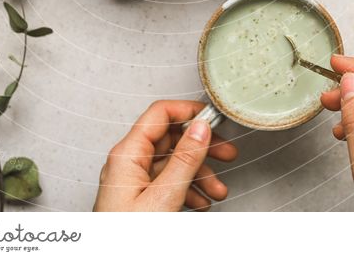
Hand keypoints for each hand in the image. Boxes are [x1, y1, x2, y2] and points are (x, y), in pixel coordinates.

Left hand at [93, 100, 237, 210]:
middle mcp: (127, 163)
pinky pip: (166, 183)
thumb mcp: (163, 198)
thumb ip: (184, 160)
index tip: (214, 120)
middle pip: (170, 139)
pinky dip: (187, 189)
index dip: (189, 112)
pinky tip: (200, 202)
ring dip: (199, 174)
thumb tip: (200, 128)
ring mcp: (131, 181)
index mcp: (127, 154)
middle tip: (226, 153)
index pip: (160, 113)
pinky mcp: (137, 199)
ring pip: (171, 163)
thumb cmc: (126, 240)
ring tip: (217, 190)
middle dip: (201, 147)